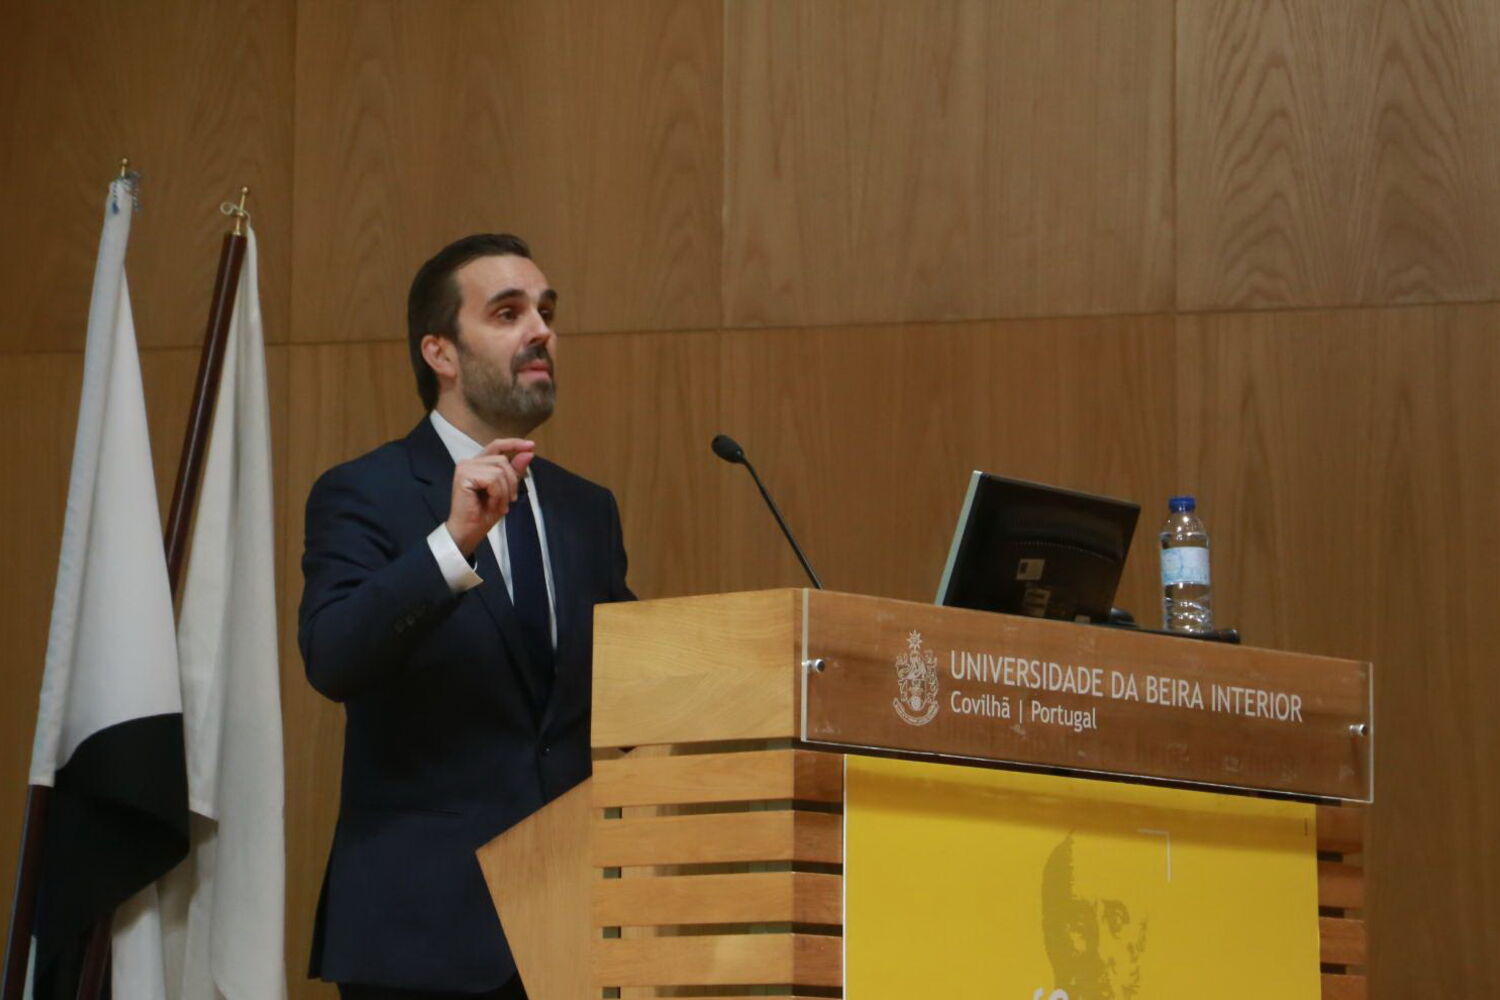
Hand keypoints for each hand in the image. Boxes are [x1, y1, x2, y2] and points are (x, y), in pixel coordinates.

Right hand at [445, 439, 534, 556]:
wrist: (469, 532)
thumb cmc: (484, 514)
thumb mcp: (506, 490)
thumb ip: (515, 471)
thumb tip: (529, 453)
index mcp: (479, 464)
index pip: (497, 445)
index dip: (514, 444)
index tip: (532, 446)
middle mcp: (470, 462)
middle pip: (503, 460)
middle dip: (511, 482)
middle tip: (508, 501)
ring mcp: (465, 467)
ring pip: (499, 470)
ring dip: (505, 492)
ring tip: (498, 505)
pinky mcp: (464, 475)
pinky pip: (493, 479)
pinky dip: (497, 495)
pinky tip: (491, 505)